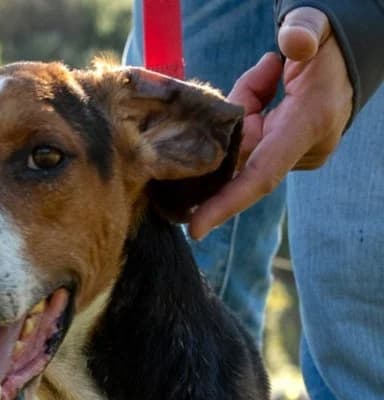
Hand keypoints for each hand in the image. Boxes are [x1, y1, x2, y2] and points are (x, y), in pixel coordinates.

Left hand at [189, 7, 352, 239]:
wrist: (350, 59)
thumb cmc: (326, 44)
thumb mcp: (317, 27)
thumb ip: (304, 30)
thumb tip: (293, 43)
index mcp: (311, 122)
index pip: (262, 174)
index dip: (227, 202)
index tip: (195, 228)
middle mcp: (307, 149)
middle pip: (244, 158)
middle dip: (228, 135)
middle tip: (251, 84)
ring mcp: (300, 156)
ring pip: (244, 150)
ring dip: (242, 120)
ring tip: (271, 76)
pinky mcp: (291, 156)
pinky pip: (252, 146)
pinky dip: (249, 122)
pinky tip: (269, 90)